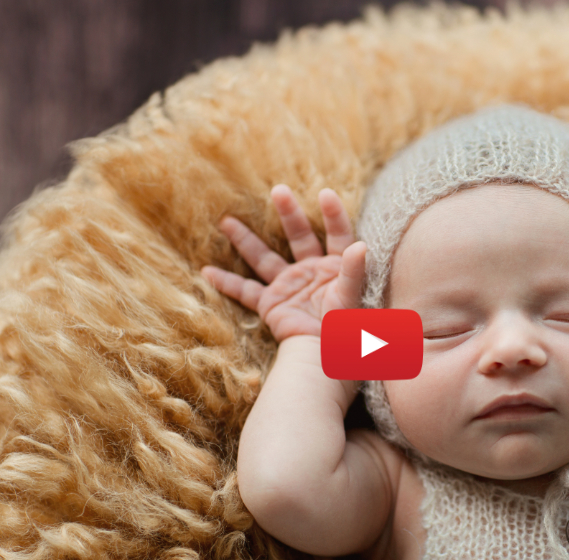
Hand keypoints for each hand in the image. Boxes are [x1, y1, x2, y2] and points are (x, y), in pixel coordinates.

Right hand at [201, 184, 365, 341]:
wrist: (324, 360)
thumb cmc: (344, 332)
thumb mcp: (352, 299)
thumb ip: (355, 272)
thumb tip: (361, 245)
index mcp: (336, 269)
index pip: (337, 235)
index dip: (333, 215)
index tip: (324, 194)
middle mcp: (312, 273)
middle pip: (299, 236)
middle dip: (289, 214)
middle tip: (278, 190)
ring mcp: (290, 288)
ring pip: (265, 258)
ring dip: (246, 240)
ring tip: (226, 220)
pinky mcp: (272, 305)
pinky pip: (246, 291)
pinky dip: (227, 283)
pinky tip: (208, 271)